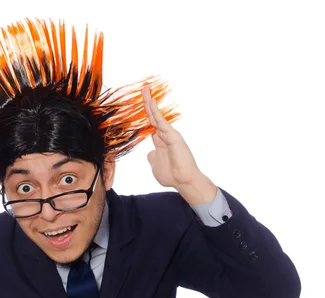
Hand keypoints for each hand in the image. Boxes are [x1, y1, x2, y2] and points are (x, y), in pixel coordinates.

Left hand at [142, 87, 216, 205]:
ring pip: (157, 116)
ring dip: (150, 103)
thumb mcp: (156, 166)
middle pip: (153, 116)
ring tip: (145, 89)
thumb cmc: (172, 175)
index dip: (145, 113)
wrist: (184, 182)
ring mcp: (169, 135)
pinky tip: (151, 102)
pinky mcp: (173, 137)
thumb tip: (150, 153)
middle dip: (147, 102)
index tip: (140, 102)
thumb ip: (153, 158)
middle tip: (143, 88)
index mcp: (160, 141)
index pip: (151, 123)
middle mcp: (165, 135)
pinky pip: (162, 123)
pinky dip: (156, 112)